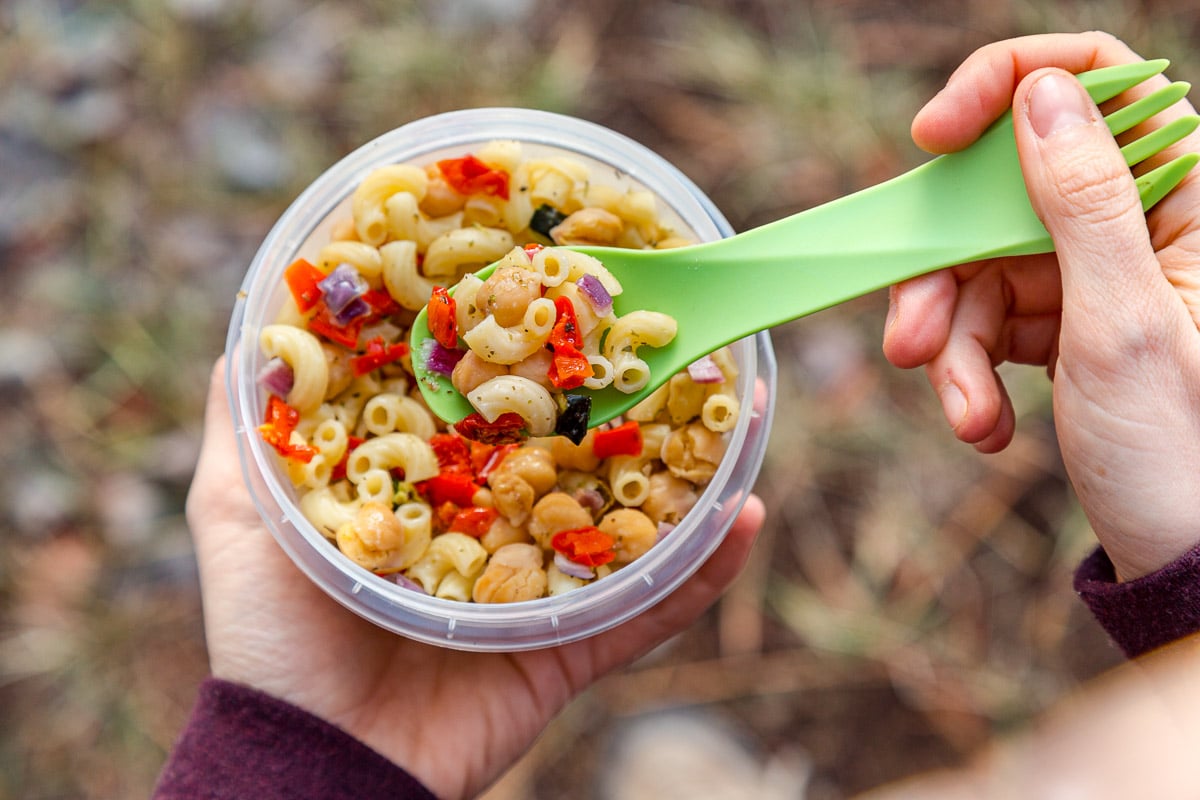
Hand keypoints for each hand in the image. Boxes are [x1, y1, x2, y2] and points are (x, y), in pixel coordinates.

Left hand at [186, 358, 763, 799]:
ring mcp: (538, 588)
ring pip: (626, 520)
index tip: (560, 282)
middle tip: (667, 333)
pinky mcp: (569, 651)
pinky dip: (704, 572)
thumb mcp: (236, 511)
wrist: (315, 761)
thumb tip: (250, 328)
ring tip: (737, 405)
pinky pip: (651, 610)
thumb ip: (246, 422)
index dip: (525, 347)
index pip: (487, 405)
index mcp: (428, 488)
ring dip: (688, 470)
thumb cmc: (271, 637)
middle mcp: (492, 526)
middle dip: (624, 397)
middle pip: (571, 452)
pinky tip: (748, 515)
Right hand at [881, 32, 1199, 579]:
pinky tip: (982, 423)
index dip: (1004, 87)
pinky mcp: (1061, 318)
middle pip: (1003, 192)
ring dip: (949, 343)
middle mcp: (1138, 220)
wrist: (1178, 553)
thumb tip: (1038, 96)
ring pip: (979, 263)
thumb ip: (1080, 203)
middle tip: (908, 340)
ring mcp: (1095, 271)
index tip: (932, 138)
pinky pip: (984, 316)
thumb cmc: (1180, 449)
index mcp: (1186, 195)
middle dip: (945, 272)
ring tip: (964, 414)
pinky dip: (967, 371)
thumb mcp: (1122, 324)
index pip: (1096, 84)